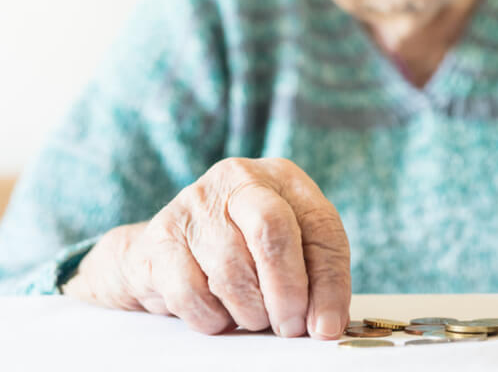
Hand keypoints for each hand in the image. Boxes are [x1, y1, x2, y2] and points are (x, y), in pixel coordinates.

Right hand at [62, 158, 350, 337]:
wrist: (170, 247)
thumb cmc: (245, 247)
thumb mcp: (293, 249)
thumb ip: (318, 279)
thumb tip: (326, 326)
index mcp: (282, 178)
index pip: (321, 226)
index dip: (330, 283)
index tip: (325, 325)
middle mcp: (238, 180)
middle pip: (272, 233)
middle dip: (287, 292)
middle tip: (290, 327)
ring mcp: (194, 205)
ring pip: (231, 271)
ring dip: (250, 311)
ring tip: (253, 316)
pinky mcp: (160, 238)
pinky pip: (190, 293)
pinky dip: (211, 317)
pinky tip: (219, 313)